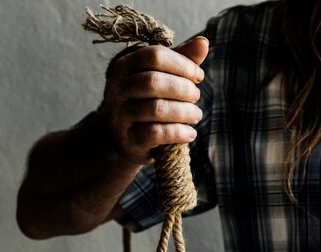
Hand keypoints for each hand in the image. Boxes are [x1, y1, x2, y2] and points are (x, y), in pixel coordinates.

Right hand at [99, 36, 209, 163]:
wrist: (126, 139)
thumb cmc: (149, 101)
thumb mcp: (163, 77)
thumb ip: (182, 60)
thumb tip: (204, 43)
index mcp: (124, 65)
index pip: (154, 55)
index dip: (182, 65)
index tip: (198, 76)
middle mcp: (116, 87)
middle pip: (154, 82)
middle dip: (184, 89)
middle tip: (196, 97)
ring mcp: (120, 114)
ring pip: (157, 109)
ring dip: (185, 112)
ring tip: (196, 115)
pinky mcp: (129, 139)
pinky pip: (156, 133)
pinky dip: (179, 133)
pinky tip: (190, 133)